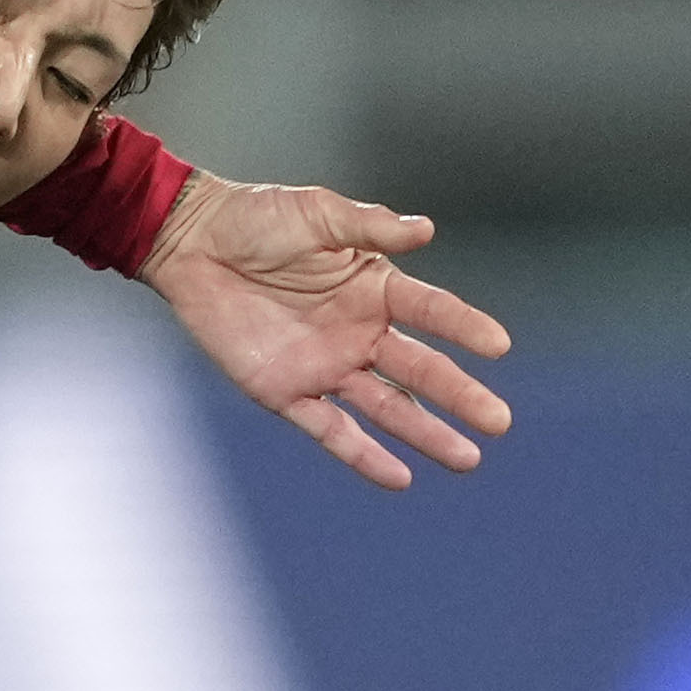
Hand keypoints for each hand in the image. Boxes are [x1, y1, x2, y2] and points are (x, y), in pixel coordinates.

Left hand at [142, 177, 512, 488]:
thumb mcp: (318, 213)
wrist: (191, 244)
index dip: (464, 327)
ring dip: (427, 434)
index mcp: (375, 287)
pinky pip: (331, 430)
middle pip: (421, 370)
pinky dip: (363, 455)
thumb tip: (427, 230)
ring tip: (468, 459)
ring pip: (388, 407)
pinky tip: (400, 477)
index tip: (499, 346)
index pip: (432, 312)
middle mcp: (359, 332)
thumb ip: (371, 227)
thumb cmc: (256, 218)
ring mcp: (325, 366)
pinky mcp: (285, 392)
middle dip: (460, 396)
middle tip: (499, 422)